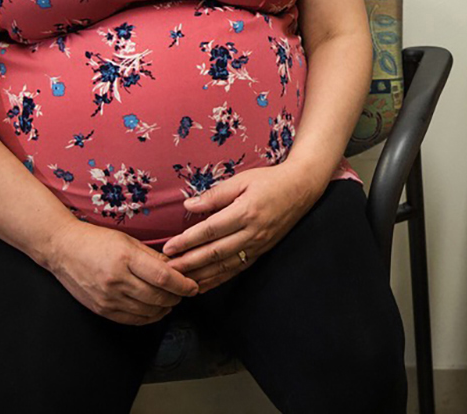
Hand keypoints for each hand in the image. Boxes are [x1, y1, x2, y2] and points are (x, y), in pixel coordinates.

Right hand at [45, 222, 198, 324]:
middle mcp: (116, 280)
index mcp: (125, 258)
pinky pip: (131, 319)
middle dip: (177, 297)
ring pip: (147, 311)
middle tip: (185, 293)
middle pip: (157, 296)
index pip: (163, 277)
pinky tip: (156, 310)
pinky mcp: (101, 309)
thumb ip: (152, 256)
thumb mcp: (128, 241)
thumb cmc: (97, 241)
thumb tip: (176, 269)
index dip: (182, 284)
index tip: (193, 286)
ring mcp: (107, 297)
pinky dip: (148, 317)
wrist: (63, 250)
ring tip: (172, 300)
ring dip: (165, 308)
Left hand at [161, 163, 322, 291]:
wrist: (301, 189)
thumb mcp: (242, 180)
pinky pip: (236, 270)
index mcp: (246, 211)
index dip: (187, 241)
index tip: (168, 248)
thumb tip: (188, 205)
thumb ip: (215, 195)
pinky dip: (217, 280)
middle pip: (215, 252)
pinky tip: (201, 285)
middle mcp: (252, 232)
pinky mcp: (261, 252)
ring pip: (224, 266)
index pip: (211, 230)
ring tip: (178, 281)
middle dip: (188, 263)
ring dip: (200, 275)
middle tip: (166, 270)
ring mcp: (258, 245)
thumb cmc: (270, 181)